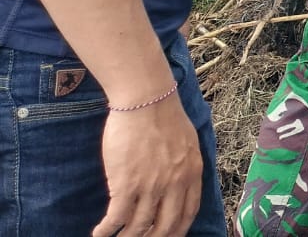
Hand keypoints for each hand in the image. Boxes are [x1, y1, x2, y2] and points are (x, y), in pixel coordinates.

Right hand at [94, 95, 202, 236]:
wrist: (146, 100)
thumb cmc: (163, 114)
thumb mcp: (187, 142)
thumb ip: (185, 163)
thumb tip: (181, 176)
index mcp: (192, 172)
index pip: (189, 212)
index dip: (178, 229)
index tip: (169, 235)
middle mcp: (175, 184)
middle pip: (166, 226)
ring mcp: (152, 187)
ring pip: (140, 226)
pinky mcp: (126, 185)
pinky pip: (117, 218)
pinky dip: (107, 230)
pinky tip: (100, 233)